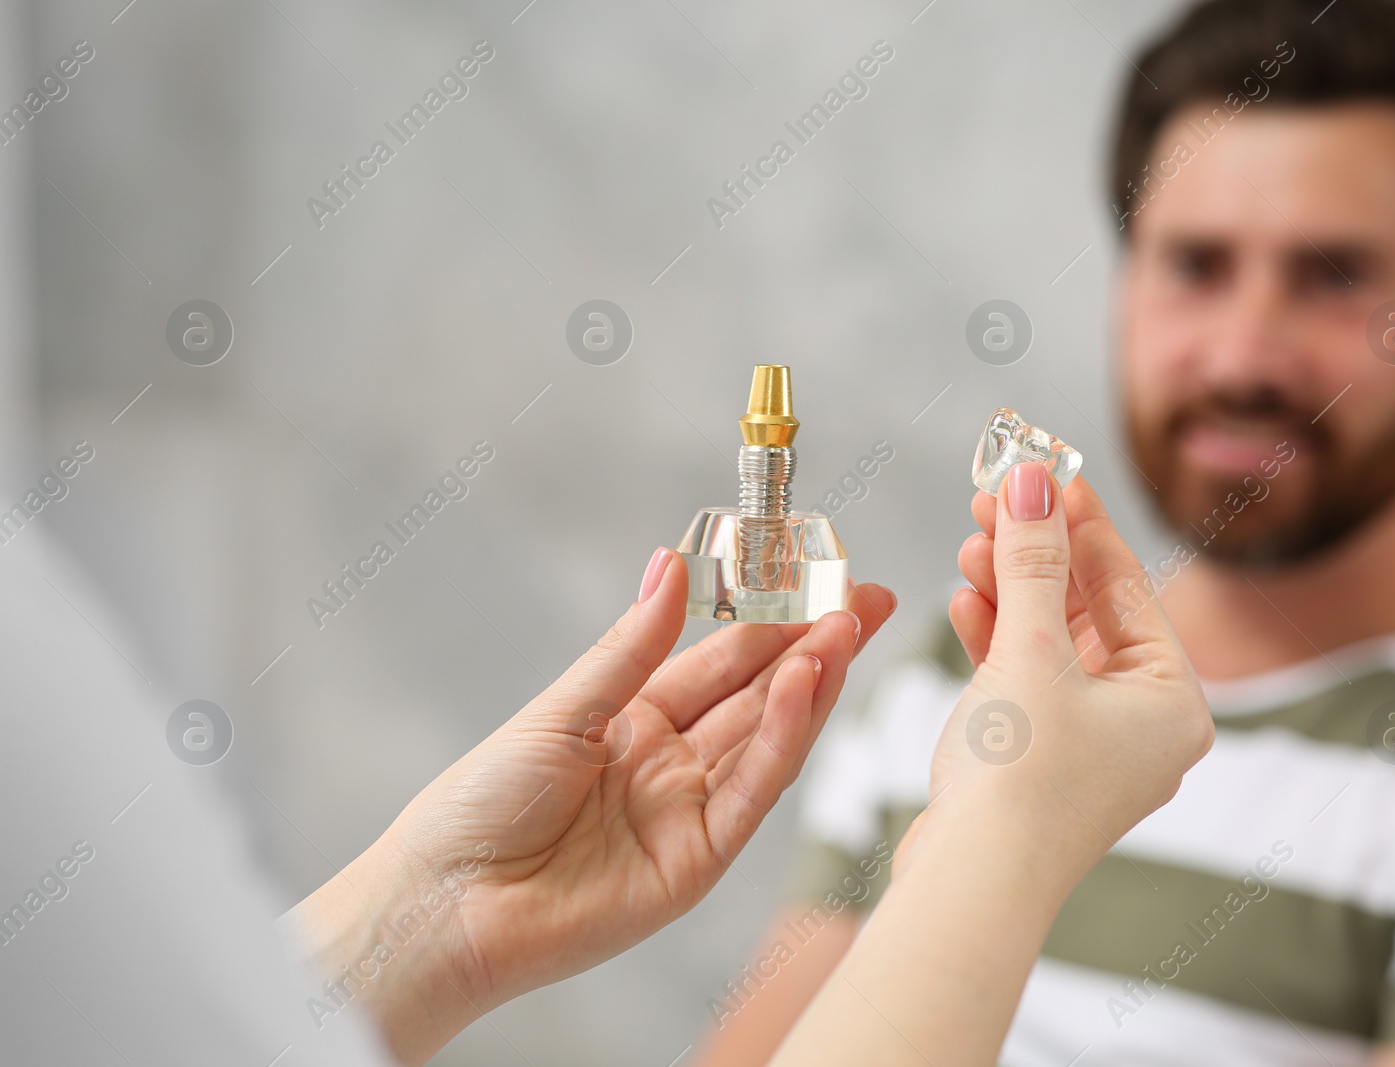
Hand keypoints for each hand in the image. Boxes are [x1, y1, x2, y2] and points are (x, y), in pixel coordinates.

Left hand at [291, 548, 895, 1064]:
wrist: (447, 904)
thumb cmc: (483, 804)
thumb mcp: (562, 708)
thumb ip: (632, 646)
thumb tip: (671, 564)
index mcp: (635, 720)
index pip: (722, 661)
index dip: (771, 620)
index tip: (816, 577)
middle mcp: (672, 763)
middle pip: (759, 696)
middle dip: (814, 646)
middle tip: (864, 600)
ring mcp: (689, 812)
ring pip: (767, 738)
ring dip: (811, 685)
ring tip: (846, 631)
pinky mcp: (699, 859)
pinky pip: (752, 790)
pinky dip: (785, 738)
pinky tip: (806, 688)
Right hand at [772, 466, 1208, 1066]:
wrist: (970, 888)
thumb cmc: (1019, 778)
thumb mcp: (1030, 650)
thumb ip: (1032, 560)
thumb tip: (1033, 480)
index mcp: (1175, 700)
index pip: (1127, 585)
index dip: (1079, 520)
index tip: (1041, 469)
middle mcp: (1146, 725)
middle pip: (1090, 611)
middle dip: (1035, 555)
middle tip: (992, 499)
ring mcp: (1095, 748)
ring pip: (1053, 644)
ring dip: (1010, 592)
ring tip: (968, 546)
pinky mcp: (1045, 764)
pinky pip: (1028, 683)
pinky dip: (998, 642)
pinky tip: (965, 605)